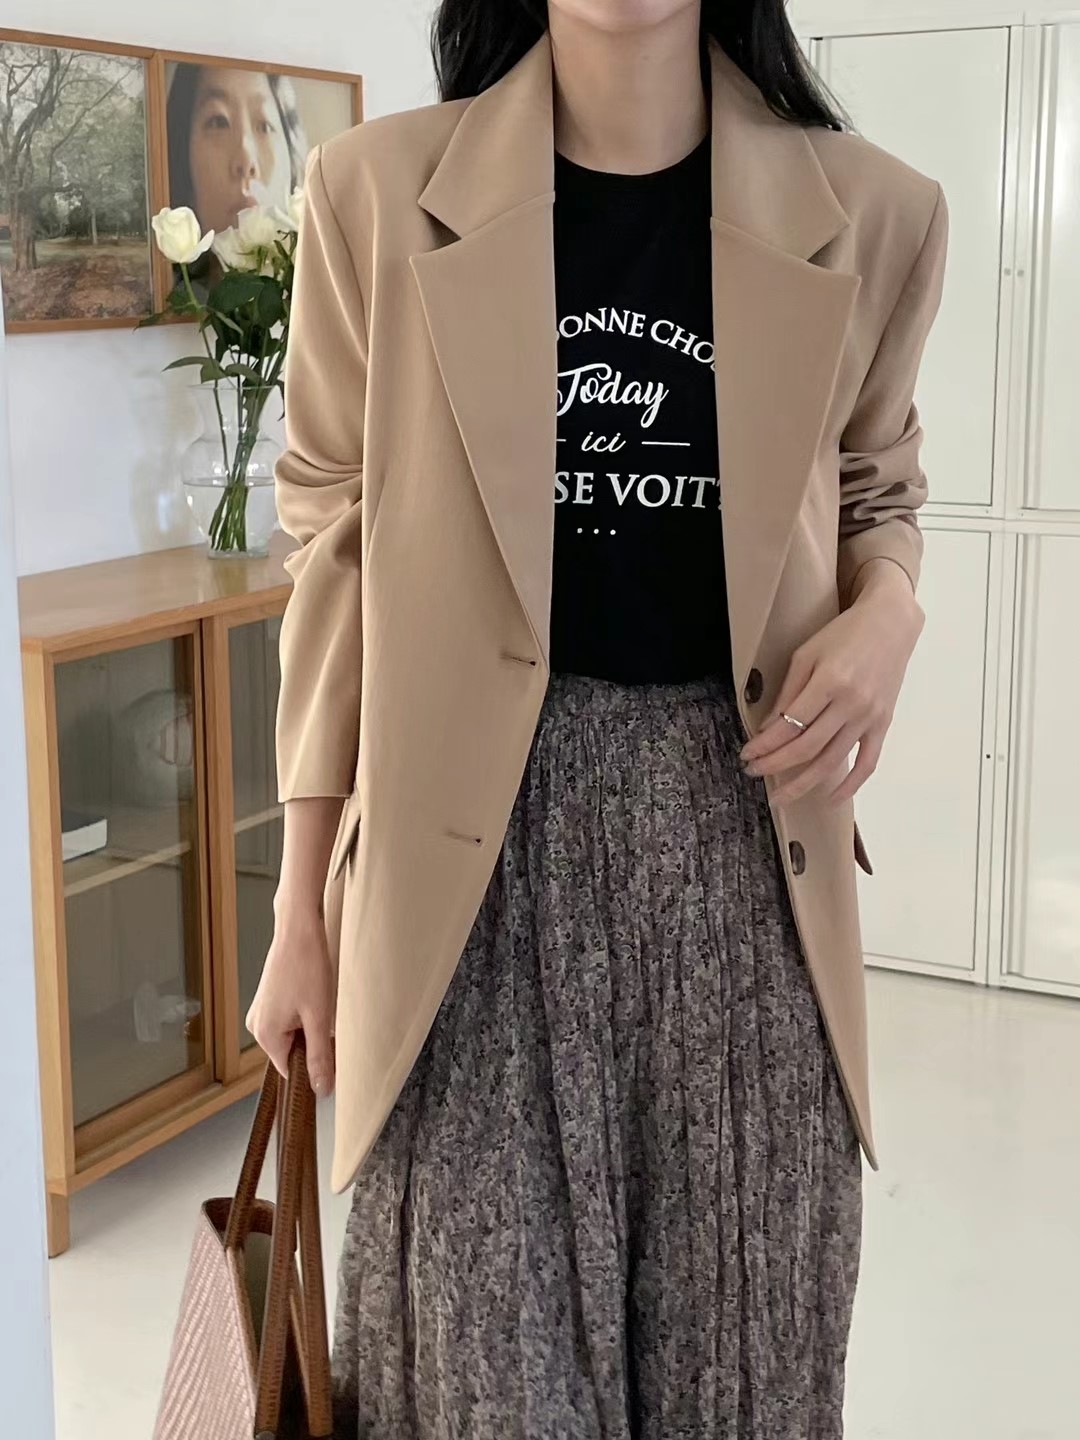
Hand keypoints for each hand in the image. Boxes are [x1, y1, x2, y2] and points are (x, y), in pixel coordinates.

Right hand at [245, 900, 335, 1095]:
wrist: (298, 928)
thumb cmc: (307, 966)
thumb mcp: (319, 1016)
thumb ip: (320, 1055)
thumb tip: (321, 1089)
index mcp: (265, 1034)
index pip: (290, 1069)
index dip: (313, 1063)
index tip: (331, 1051)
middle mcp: (256, 1025)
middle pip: (292, 1051)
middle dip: (312, 1041)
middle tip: (326, 1017)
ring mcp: (261, 1010)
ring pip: (293, 1034)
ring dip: (310, 1025)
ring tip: (319, 1001)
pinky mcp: (269, 999)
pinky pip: (289, 1019)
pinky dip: (305, 1013)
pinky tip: (314, 994)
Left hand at [740, 561, 923, 805]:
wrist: (890, 624)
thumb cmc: (843, 634)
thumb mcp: (806, 654)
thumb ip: (788, 692)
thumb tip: (768, 729)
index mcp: (829, 681)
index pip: (790, 725)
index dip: (765, 745)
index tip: (747, 755)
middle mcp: (851, 703)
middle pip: (808, 748)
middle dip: (776, 765)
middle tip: (753, 773)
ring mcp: (870, 717)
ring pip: (833, 761)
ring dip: (803, 783)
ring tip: (780, 796)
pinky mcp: (884, 724)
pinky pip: (868, 762)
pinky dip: (851, 785)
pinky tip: (831, 799)